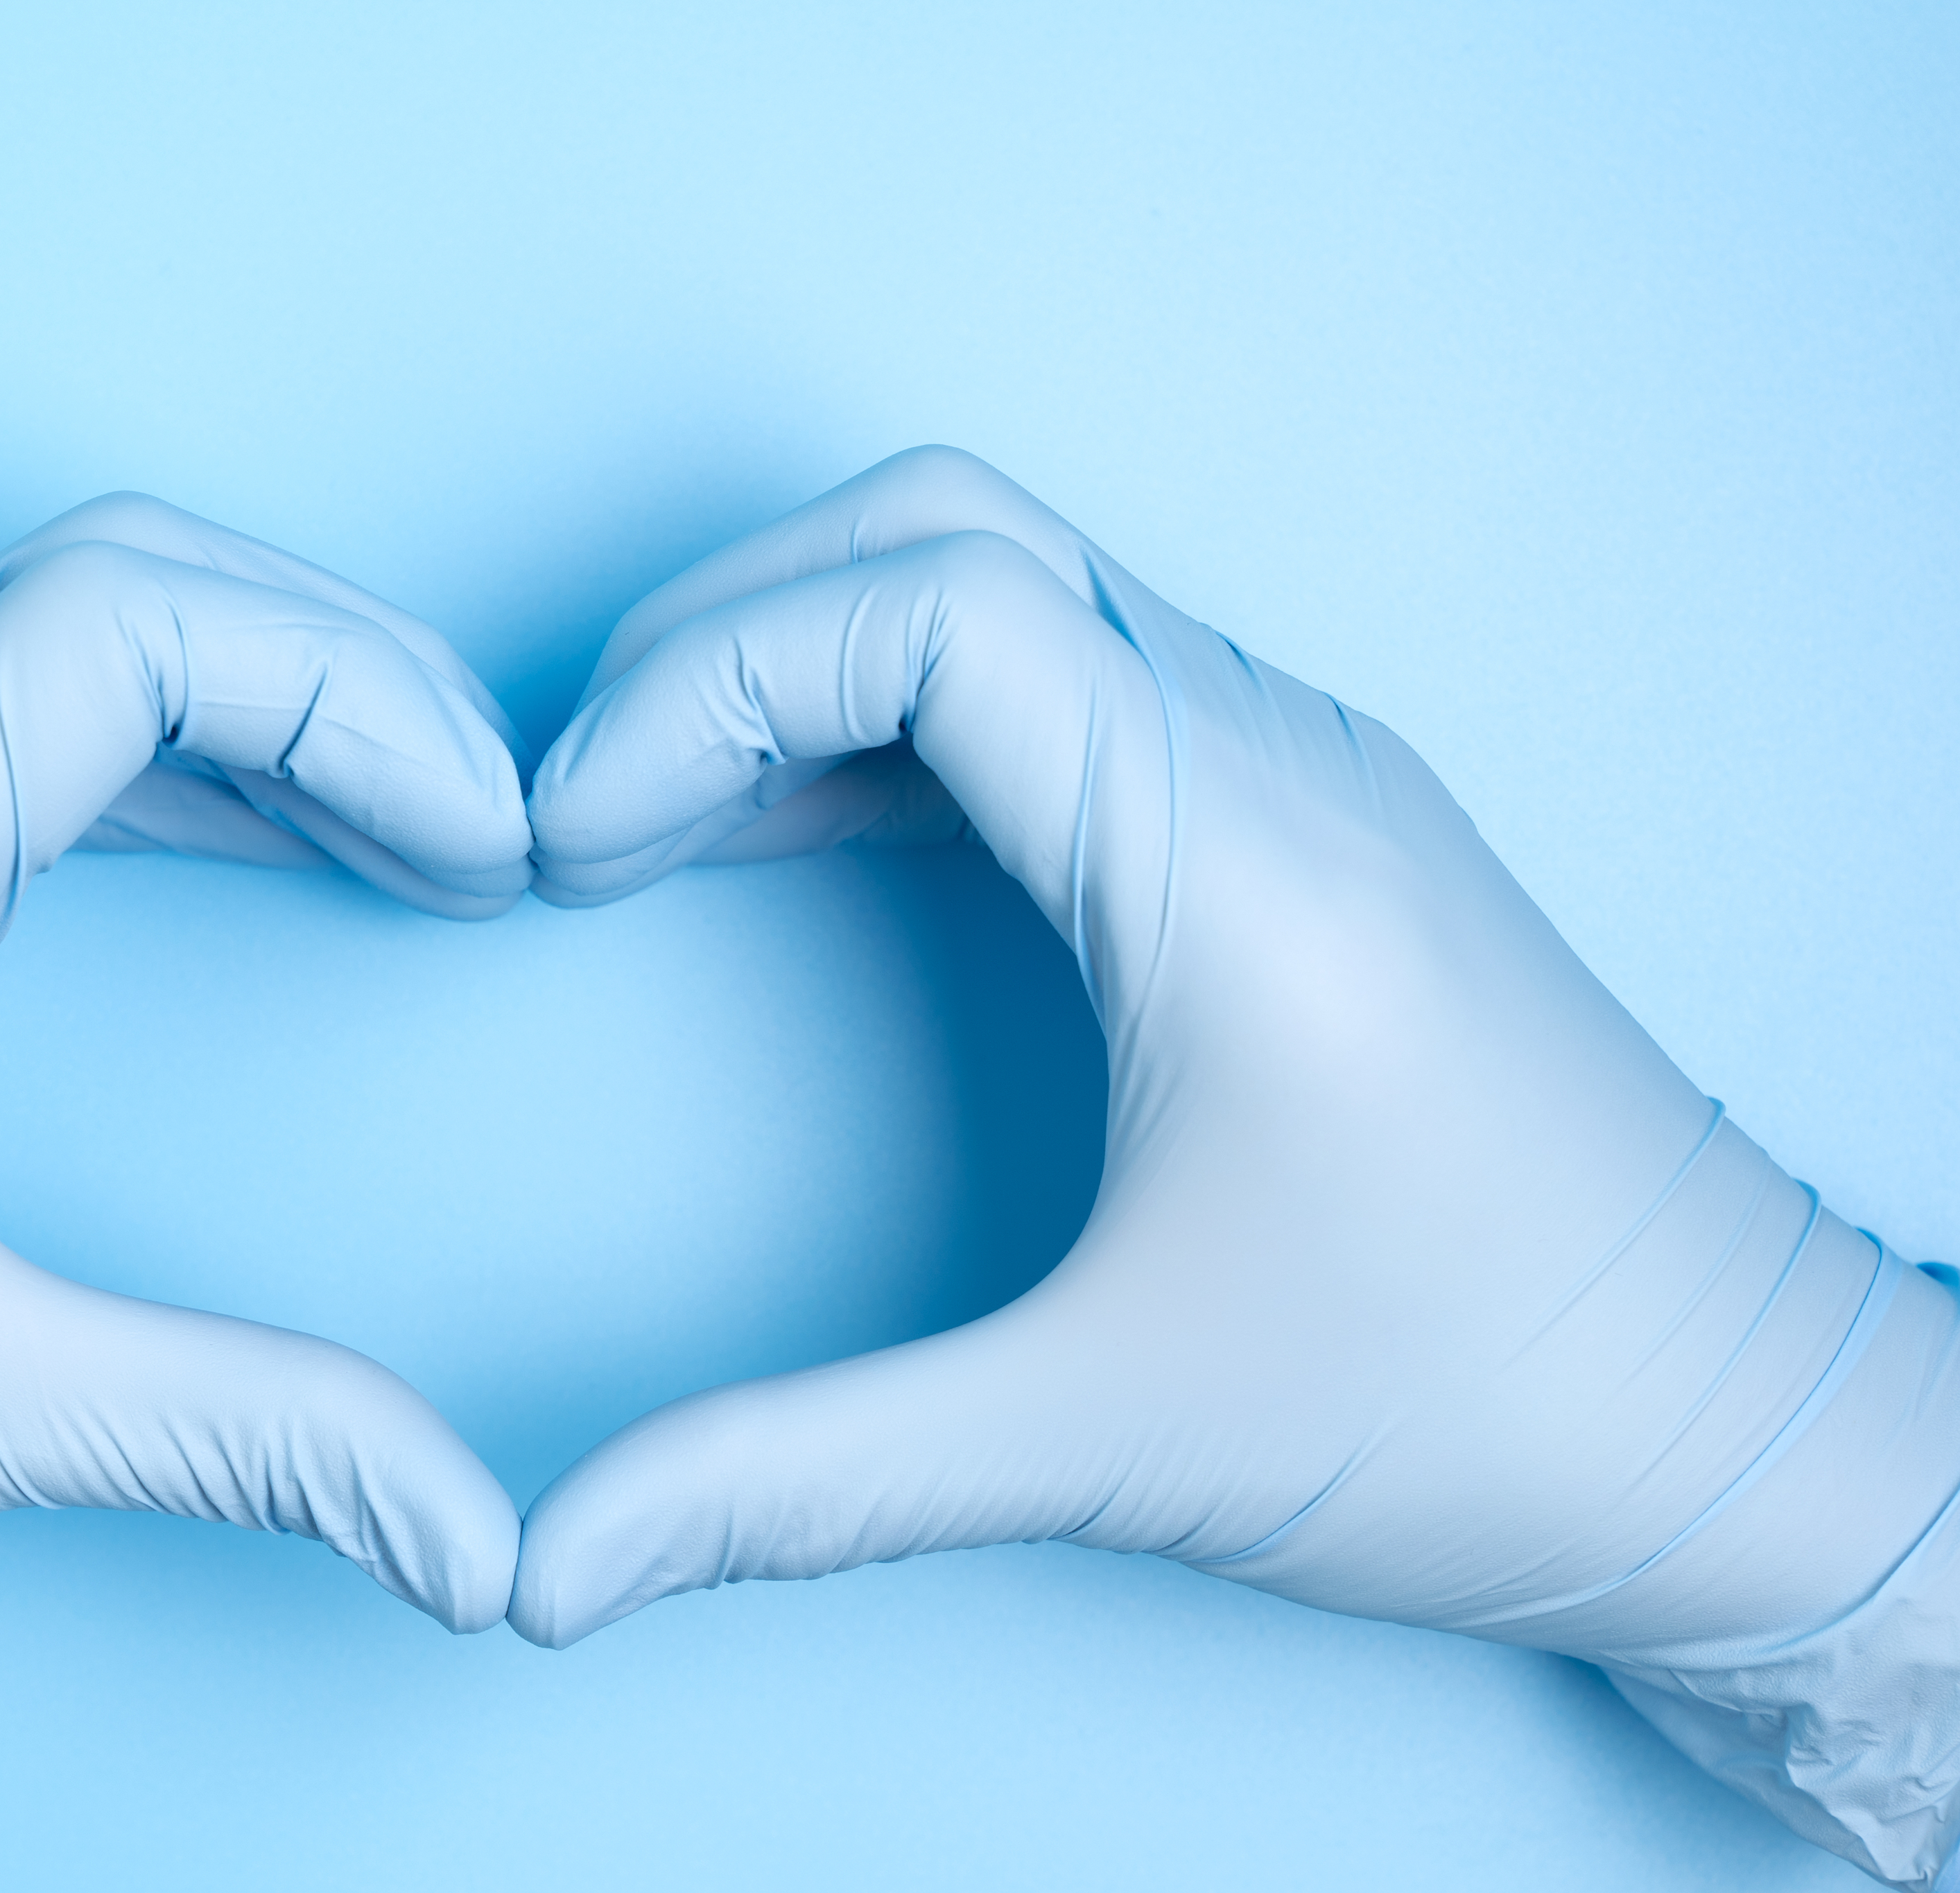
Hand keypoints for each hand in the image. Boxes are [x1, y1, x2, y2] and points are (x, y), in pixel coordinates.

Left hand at [0, 495, 530, 1886]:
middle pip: (107, 583)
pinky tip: (253, 849)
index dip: (354, 696)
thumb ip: (238, 1436)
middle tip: (483, 819)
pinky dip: (150, 763)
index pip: (128, 620)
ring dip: (247, 706)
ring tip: (409, 833)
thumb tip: (473, 1539)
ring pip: (42, 639)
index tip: (482, 843)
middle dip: (333, 671)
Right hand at [513, 447, 1959, 1887]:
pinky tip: (817, 841)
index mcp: (1240, 861)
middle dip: (727, 632)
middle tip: (590, 800)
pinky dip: (910, 721)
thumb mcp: (1117, 1444)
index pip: (928, 604)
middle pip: (952, 531)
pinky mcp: (1315, 835)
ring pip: (1018, 583)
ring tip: (665, 813)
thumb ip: (810, 1480)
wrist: (1764, 1447)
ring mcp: (1312, 781)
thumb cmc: (1489, 1416)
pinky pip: (1078, 683)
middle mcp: (1284, 766)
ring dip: (818, 659)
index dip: (700, 687)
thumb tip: (561, 1567)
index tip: (576, 845)